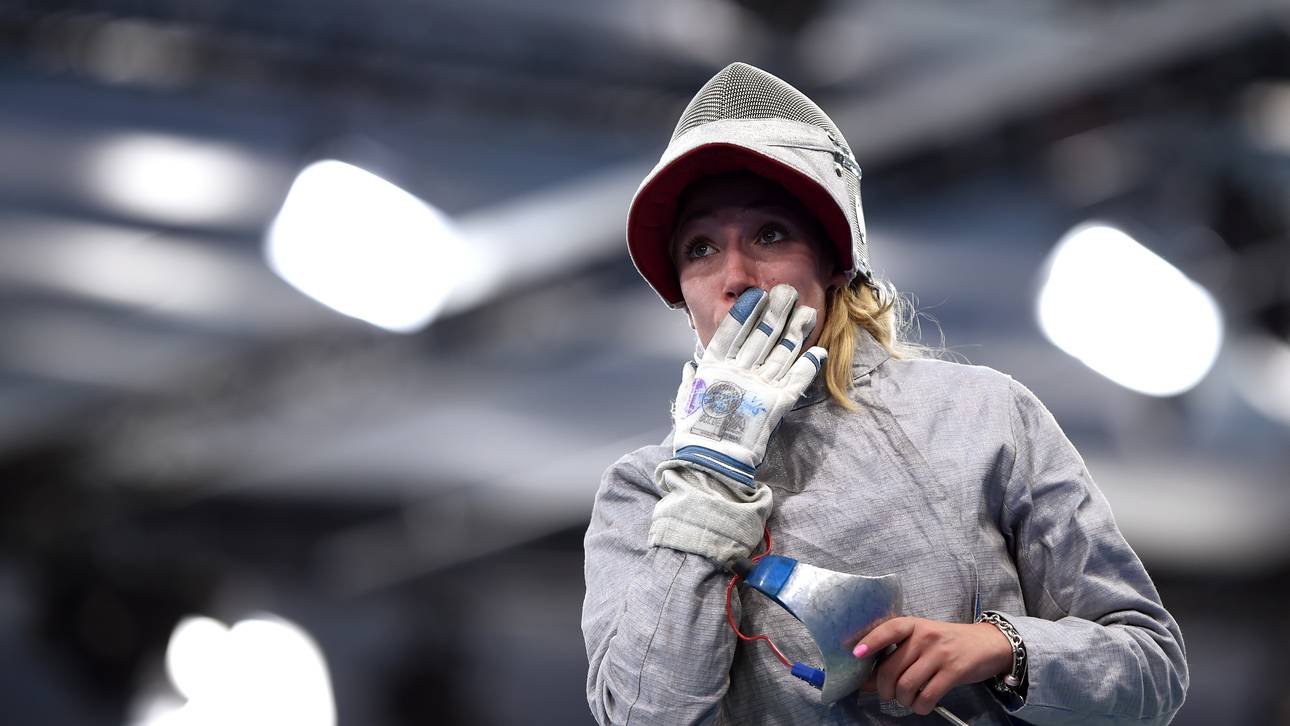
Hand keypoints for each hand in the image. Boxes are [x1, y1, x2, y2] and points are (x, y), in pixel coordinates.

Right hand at [670, 285, 824, 488]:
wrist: (712, 461)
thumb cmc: (696, 432)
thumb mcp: (687, 401)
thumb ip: (690, 381)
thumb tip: (690, 367)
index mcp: (715, 367)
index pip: (733, 331)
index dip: (746, 312)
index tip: (757, 295)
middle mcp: (739, 371)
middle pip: (762, 334)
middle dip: (777, 311)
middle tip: (789, 291)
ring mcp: (760, 386)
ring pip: (783, 351)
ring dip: (797, 331)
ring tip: (808, 312)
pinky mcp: (777, 404)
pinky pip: (798, 380)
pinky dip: (809, 365)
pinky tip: (819, 351)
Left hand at [852, 617, 1012, 715]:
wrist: (989, 643)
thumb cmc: (948, 643)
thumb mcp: (922, 640)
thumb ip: (897, 655)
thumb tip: (867, 681)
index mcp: (913, 625)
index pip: (888, 630)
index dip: (870, 642)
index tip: (856, 654)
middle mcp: (925, 637)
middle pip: (891, 668)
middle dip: (884, 689)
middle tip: (890, 695)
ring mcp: (939, 654)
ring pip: (907, 685)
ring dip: (903, 700)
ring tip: (908, 699)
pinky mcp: (954, 671)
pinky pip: (927, 696)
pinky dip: (920, 706)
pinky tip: (921, 705)